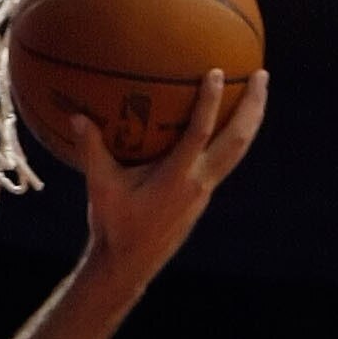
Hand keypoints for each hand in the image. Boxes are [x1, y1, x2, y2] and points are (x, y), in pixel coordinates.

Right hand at [79, 67, 267, 282]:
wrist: (128, 265)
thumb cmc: (112, 226)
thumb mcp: (100, 187)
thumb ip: (91, 150)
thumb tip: (77, 116)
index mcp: (175, 179)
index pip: (199, 134)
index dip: (208, 103)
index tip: (215, 73)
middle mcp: (197, 184)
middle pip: (237, 140)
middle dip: (253, 106)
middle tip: (260, 74)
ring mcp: (204, 191)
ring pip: (239, 151)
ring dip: (252, 120)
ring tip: (258, 92)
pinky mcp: (203, 196)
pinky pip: (227, 160)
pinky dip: (236, 137)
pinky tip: (233, 122)